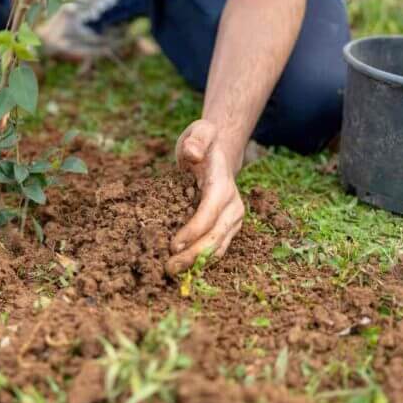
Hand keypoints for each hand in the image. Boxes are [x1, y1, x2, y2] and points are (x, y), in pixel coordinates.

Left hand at [166, 120, 244, 275]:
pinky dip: (201, 261)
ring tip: (171, 271)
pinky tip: (183, 268)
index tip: (173, 244)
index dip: (193, 230)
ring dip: (196, 263)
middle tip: (168, 267)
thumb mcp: (200, 131)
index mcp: (223, 185)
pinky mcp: (227, 228)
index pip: (210, 213)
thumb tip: (192, 154)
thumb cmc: (204, 143)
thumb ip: (197, 139)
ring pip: (217, 247)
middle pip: (215, 236)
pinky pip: (216, 248)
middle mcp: (233, 206)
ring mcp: (233, 219)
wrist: (220, 153)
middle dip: (193, 254)